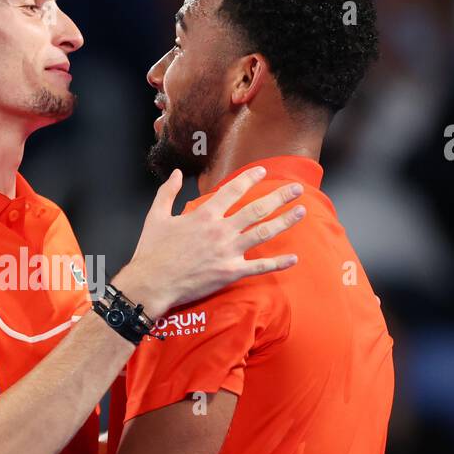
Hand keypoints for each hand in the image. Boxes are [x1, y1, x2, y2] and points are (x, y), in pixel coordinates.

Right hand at [116, 167, 304, 316]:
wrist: (151, 283)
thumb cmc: (152, 251)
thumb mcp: (156, 216)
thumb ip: (167, 192)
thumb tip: (175, 173)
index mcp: (204, 215)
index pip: (233, 190)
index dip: (250, 178)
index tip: (262, 171)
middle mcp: (221, 230)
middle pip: (257, 209)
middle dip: (279, 197)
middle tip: (296, 189)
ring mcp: (228, 252)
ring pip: (264, 233)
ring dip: (285, 221)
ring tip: (301, 211)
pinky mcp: (230, 272)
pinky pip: (259, 267)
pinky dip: (277, 263)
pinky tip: (294, 259)